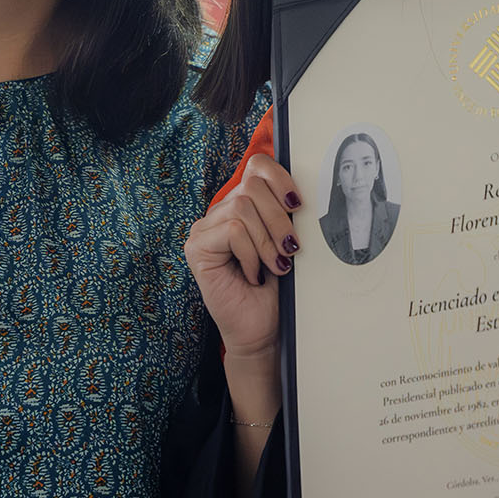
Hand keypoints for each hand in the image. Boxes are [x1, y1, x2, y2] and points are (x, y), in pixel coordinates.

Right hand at [183, 153, 301, 360]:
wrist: (262, 331)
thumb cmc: (276, 290)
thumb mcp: (286, 242)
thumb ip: (285, 213)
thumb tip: (302, 191)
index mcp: (241, 205)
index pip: (257, 166)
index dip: (281, 179)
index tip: (298, 206)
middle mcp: (218, 213)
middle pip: (251, 186)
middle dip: (279, 219)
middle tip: (290, 249)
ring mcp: (203, 230)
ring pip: (243, 208)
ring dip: (267, 241)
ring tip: (275, 266)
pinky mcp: (196, 248)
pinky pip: (233, 231)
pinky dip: (251, 254)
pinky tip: (253, 275)